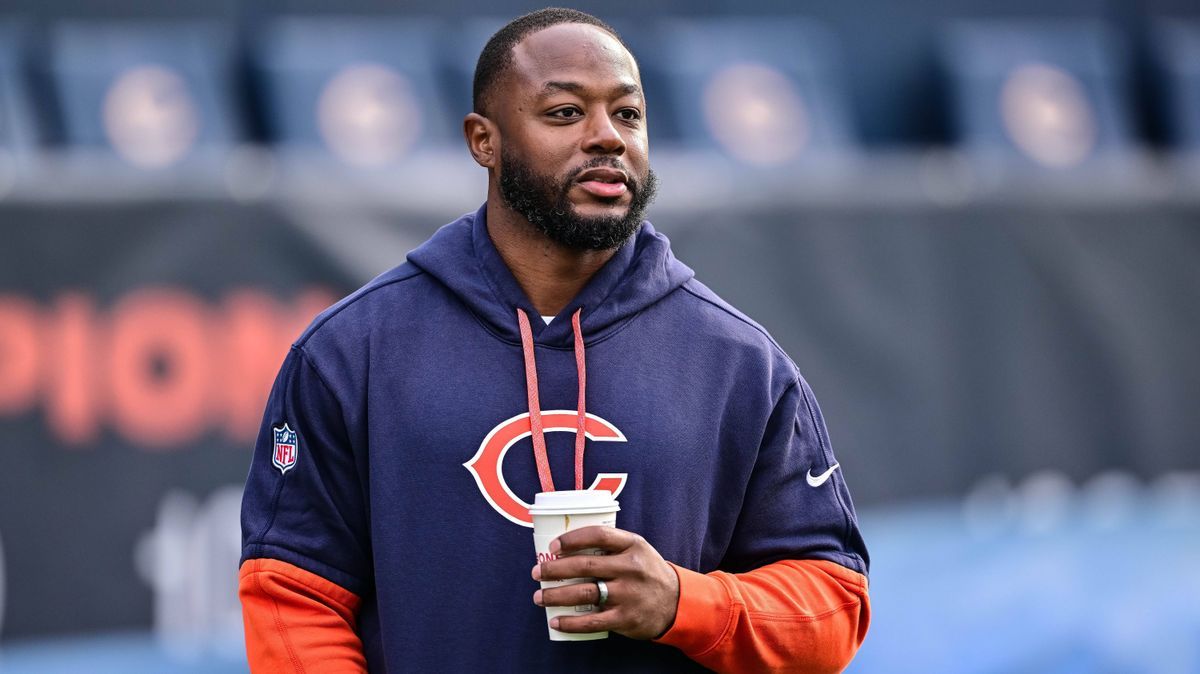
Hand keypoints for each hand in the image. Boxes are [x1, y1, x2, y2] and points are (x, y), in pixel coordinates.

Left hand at [532, 526, 679, 639]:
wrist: (676, 602)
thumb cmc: (647, 572)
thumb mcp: (638, 549)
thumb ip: (611, 545)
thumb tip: (568, 545)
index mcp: (633, 545)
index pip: (598, 535)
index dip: (572, 539)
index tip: (553, 546)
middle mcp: (631, 568)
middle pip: (585, 565)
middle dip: (555, 569)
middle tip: (537, 572)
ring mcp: (628, 594)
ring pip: (585, 593)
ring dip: (556, 596)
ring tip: (539, 597)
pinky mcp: (625, 618)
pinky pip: (592, 621)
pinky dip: (570, 623)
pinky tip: (555, 621)